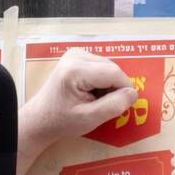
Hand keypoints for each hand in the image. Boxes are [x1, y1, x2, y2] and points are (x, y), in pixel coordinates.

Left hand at [17, 48, 137, 174]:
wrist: (40, 119)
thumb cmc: (62, 121)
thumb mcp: (90, 119)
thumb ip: (113, 106)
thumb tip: (133, 94)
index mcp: (77, 69)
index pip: (115, 73)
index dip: (123, 91)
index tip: (119, 107)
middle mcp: (76, 55)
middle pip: (112, 68)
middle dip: (114, 88)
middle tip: (101, 106)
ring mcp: (76, 53)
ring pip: (109, 67)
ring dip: (108, 85)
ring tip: (93, 100)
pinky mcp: (77, 56)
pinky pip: (101, 67)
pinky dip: (102, 81)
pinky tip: (90, 93)